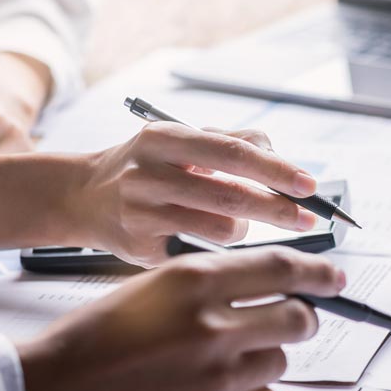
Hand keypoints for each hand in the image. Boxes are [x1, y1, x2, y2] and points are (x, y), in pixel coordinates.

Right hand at [17, 248, 343, 390]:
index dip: (318, 271)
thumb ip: (208, 284)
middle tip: (287, 321)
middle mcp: (211, 326)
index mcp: (192, 282)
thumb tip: (271, 285)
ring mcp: (216, 379)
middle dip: (298, 318)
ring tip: (217, 364)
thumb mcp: (149, 288)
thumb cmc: (92, 339)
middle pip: (297, 317)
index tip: (335, 277)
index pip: (281, 268)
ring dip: (261, 359)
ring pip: (278, 361)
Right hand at [70, 123, 319, 265]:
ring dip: (244, 230)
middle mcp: (148, 174)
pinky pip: (200, 252)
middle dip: (277, 208)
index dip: (276, 170)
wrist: (82, 196)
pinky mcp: (140, 247)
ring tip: (237, 223)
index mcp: (163, 138)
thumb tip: (281, 158)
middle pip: (230, 195)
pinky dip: (217, 249)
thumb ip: (230, 143)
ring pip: (220, 229)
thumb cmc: (144, 167)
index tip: (308, 184)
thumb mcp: (179, 140)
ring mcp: (142, 213)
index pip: (232, 152)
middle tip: (307, 218)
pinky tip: (209, 241)